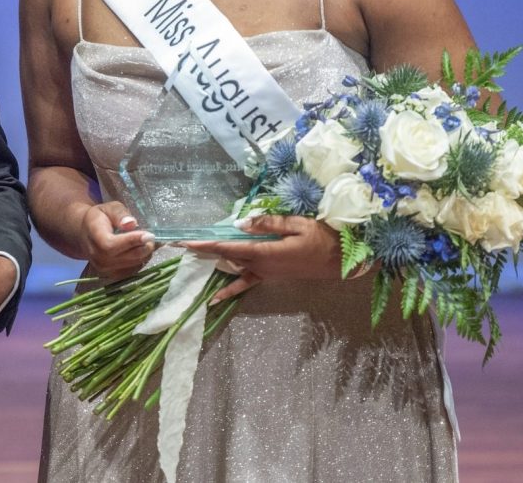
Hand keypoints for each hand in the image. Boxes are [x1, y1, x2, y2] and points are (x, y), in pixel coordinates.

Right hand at [79, 201, 154, 279]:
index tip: (148, 235)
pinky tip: (145, 250)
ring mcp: (104, 269)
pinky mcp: (113, 275)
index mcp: (94, 237)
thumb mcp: (109, 208)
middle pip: (124, 257)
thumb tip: (131, 223)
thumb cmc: (100, 218)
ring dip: (145, 254)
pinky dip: (142, 260)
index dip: (131, 241)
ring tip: (151, 242)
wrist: (86, 234)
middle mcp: (97, 256)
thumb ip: (120, 214)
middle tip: (153, 237)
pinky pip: (132, 270)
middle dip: (143, 248)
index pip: (111, 245)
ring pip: (131, 265)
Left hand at [182, 215, 343, 302]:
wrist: (342, 261)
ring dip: (213, 263)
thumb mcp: (298, 225)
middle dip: (203, 251)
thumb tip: (240, 223)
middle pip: (226, 257)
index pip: (229, 247)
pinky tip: (216, 297)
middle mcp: (261, 266)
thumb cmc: (323, 238)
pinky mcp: (271, 276)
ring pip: (233, 268)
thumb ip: (268, 224)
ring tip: (191, 259)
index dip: (206, 244)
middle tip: (179, 245)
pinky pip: (246, 283)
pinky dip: (230, 290)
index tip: (186, 242)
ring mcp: (265, 273)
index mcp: (266, 252)